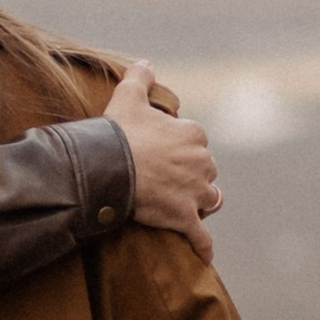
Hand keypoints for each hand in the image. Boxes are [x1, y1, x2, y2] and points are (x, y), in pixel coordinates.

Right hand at [107, 61, 220, 257]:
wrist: (110, 166)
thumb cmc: (119, 132)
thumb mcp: (128, 97)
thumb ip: (139, 78)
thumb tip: (145, 63)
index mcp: (193, 134)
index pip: (197, 141)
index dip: (182, 149)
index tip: (165, 154)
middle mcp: (202, 162)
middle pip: (205, 172)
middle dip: (193, 177)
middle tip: (170, 183)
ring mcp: (196, 192)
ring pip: (208, 200)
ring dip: (201, 204)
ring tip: (189, 209)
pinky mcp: (185, 217)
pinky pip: (200, 237)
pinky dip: (203, 246)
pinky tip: (204, 256)